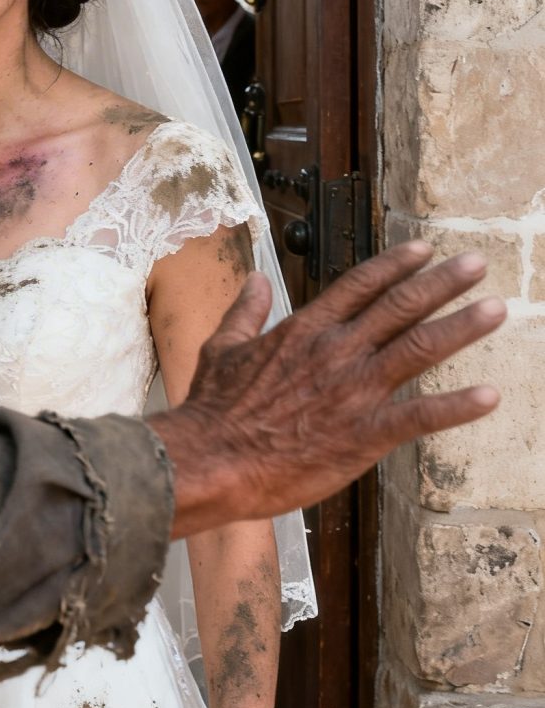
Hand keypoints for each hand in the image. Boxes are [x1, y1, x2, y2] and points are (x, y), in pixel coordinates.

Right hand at [149, 243, 503, 537]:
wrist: (212, 457)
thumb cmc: (213, 407)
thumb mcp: (221, 347)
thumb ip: (245, 311)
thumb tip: (253, 279)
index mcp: (303, 330)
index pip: (359, 286)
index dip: (395, 266)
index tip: (423, 250)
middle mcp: (335, 352)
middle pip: (399, 307)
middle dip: (441, 283)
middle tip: (476, 264)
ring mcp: (352, 391)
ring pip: (417, 349)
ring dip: (460, 328)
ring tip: (495, 309)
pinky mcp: (362, 434)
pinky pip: (419, 416)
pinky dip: (456, 406)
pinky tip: (489, 396)